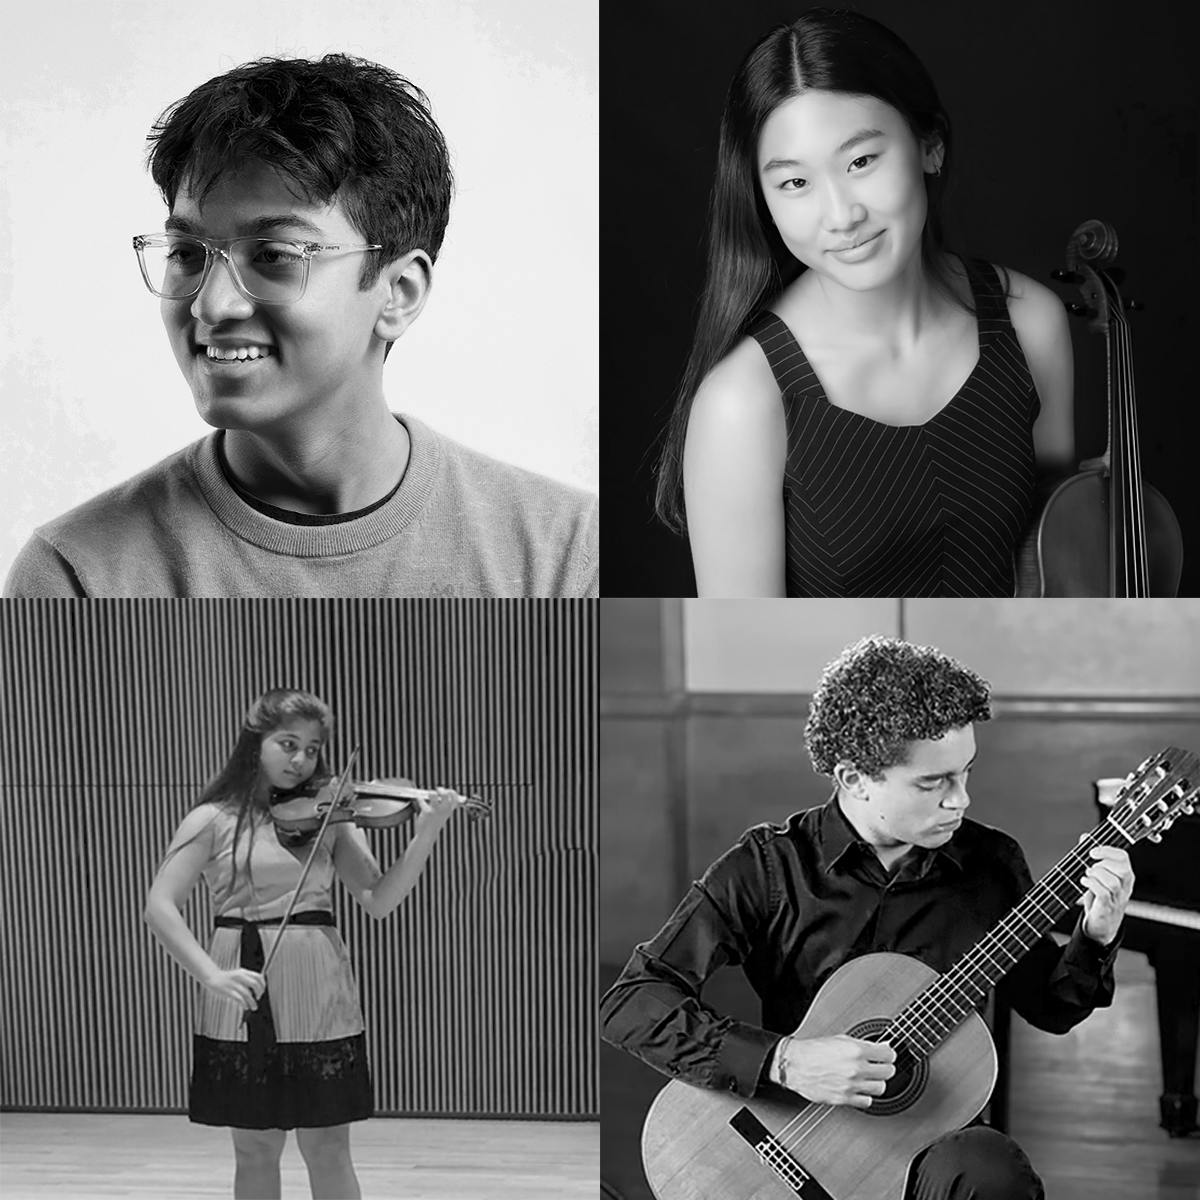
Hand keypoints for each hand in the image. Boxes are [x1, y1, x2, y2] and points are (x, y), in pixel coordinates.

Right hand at [204, 967, 265, 1011]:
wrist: (213, 977)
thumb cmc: (227, 978)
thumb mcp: (239, 975)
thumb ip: (248, 979)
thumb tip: (259, 988)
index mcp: (244, 972)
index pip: (258, 976)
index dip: (262, 985)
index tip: (262, 991)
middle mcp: (240, 976)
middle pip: (254, 984)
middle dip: (259, 992)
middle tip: (258, 998)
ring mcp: (234, 983)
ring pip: (247, 993)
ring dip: (252, 1002)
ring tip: (253, 1007)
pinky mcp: (228, 991)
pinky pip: (239, 998)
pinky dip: (244, 1003)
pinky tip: (245, 1006)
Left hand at [414, 787, 459, 837]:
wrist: (427, 835)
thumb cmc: (434, 823)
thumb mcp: (443, 814)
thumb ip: (446, 805)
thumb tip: (446, 793)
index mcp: (449, 810)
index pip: (455, 796)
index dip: (450, 791)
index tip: (445, 791)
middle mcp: (444, 809)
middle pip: (446, 793)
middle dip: (440, 789)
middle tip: (436, 792)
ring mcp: (435, 810)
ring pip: (433, 794)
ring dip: (430, 793)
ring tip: (428, 796)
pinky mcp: (427, 812)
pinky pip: (422, 800)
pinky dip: (420, 798)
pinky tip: (419, 799)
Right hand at [769, 1034, 895, 1107]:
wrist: (795, 1065)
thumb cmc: (813, 1050)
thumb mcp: (839, 1039)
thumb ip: (862, 1044)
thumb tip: (880, 1047)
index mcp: (855, 1050)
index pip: (888, 1054)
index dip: (889, 1053)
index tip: (886, 1053)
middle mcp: (856, 1068)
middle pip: (888, 1072)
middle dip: (886, 1067)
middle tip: (881, 1065)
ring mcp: (851, 1086)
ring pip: (881, 1088)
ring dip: (877, 1082)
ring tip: (870, 1077)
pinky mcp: (845, 1099)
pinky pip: (867, 1102)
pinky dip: (866, 1095)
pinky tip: (860, 1088)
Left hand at [1077, 843, 1133, 945]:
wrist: (1101, 925)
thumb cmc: (1101, 898)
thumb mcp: (1098, 875)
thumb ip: (1093, 856)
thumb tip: (1085, 837)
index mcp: (1125, 876)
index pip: (1124, 857)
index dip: (1107, 851)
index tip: (1092, 851)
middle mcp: (1125, 887)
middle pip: (1123, 869)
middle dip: (1103, 863)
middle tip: (1091, 866)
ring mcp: (1117, 899)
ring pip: (1113, 882)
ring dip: (1096, 875)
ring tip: (1088, 875)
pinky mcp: (1107, 908)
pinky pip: (1103, 894)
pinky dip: (1091, 884)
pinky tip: (1084, 882)